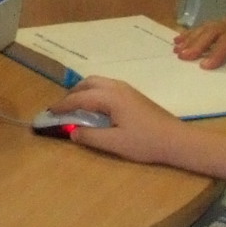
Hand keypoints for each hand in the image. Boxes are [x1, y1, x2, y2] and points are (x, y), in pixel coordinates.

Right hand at [64, 77, 184, 167]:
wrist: (177, 140)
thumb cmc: (146, 142)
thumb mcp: (114, 144)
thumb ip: (90, 137)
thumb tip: (72, 133)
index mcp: (110, 97)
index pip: (79, 98)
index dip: (62, 105)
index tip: (49, 112)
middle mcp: (117, 87)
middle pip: (88, 83)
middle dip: (72, 94)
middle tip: (61, 109)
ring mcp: (127, 89)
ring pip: (98, 82)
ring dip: (83, 92)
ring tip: (75, 108)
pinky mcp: (134, 95)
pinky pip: (107, 87)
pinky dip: (94, 93)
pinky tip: (95, 108)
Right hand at [174, 0, 225, 70]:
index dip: (216, 53)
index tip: (204, 66)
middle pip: (211, 33)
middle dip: (196, 45)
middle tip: (182, 56)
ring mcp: (223, 21)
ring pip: (204, 28)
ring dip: (189, 39)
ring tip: (176, 49)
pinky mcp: (220, 22)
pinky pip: (203, 26)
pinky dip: (190, 33)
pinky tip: (179, 39)